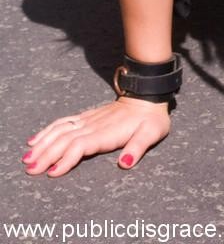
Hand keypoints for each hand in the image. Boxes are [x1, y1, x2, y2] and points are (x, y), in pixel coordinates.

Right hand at [22, 97, 170, 176]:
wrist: (148, 96)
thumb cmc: (151, 119)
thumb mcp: (151, 133)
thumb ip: (138, 147)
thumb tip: (126, 163)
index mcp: (107, 132)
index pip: (81, 145)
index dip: (66, 159)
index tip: (52, 172)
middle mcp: (93, 125)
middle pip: (65, 139)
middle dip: (46, 154)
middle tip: (30, 168)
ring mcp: (88, 120)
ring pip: (60, 130)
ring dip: (43, 143)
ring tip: (28, 157)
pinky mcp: (86, 117)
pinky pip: (63, 122)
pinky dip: (48, 130)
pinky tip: (36, 139)